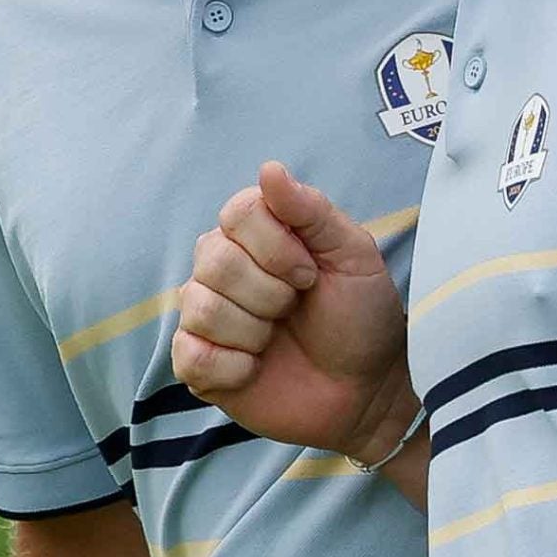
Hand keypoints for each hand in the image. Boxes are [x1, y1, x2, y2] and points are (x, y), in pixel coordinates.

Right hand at [169, 162, 415, 461]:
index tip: (311, 274)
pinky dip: (232, 367)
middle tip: (295, 308)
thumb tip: (269, 168)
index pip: (237, 212)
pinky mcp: (198, 364)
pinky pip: (189, 355)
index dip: (276, 246)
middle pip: (215, 259)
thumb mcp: (352, 254)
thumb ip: (311, 209)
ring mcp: (206, 316)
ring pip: (201, 306)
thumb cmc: (360, 316)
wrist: (366, 388)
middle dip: (270, 292)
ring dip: (254, 331)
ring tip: (277, 340)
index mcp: (255, 234)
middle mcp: (221, 268)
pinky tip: (255, 369)